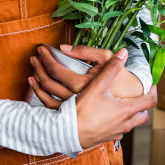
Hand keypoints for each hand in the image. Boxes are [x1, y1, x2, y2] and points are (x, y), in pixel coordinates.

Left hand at [27, 44, 143, 107]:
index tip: (41, 49)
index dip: (47, 58)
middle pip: (49, 84)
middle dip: (39, 67)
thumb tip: (63, 48)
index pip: (57, 70)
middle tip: (34, 56)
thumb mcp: (105, 57)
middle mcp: (76, 99)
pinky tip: (38, 88)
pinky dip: (42, 97)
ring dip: (37, 83)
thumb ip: (85, 51)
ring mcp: (75, 111)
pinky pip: (53, 109)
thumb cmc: (119, 78)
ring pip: (47, 99)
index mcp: (83, 84)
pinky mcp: (75, 117)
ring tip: (33, 71)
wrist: (132, 100)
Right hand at [72, 50, 156, 148]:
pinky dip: (120, 122)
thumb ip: (111, 68)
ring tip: (125, 103)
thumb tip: (123, 53)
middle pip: (144, 115)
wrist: (68, 133)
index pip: (150, 101)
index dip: (153, 91)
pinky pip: (120, 129)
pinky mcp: (108, 137)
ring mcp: (118, 132)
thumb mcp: (98, 86)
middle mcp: (126, 123)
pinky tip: (110, 115)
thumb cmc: (83, 111)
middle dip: (144, 104)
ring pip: (132, 123)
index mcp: (127, 109)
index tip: (151, 85)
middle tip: (140, 95)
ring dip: (132, 114)